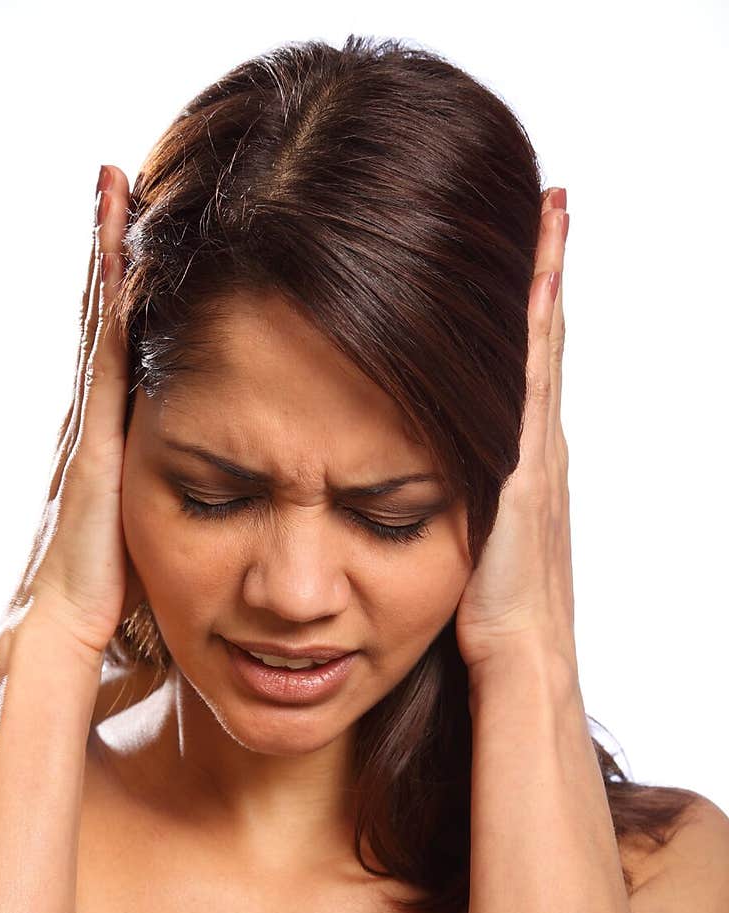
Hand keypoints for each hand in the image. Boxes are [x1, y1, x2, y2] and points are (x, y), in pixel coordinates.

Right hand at [1, 164, 133, 669]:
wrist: (69, 632)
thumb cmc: (116, 605)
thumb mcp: (160, 549)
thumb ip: (182, 522)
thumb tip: (226, 529)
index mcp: (112, 449)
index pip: (120, 358)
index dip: (125, 299)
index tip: (142, 242)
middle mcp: (96, 426)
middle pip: (104, 322)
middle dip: (110, 254)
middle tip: (120, 182)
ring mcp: (91, 429)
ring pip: (100, 325)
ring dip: (105, 255)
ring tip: (114, 187)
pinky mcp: (96, 440)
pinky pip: (106, 354)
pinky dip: (110, 299)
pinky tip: (117, 247)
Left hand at [455, 188, 574, 687]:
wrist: (521, 662)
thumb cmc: (488, 629)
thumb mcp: (463, 562)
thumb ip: (449, 523)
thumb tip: (406, 502)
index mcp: (520, 473)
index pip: (523, 380)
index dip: (526, 322)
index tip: (526, 259)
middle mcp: (539, 451)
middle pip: (541, 347)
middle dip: (543, 278)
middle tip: (548, 207)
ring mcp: (539, 453)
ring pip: (541, 349)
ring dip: (544, 282)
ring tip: (548, 215)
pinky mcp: (528, 464)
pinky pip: (533, 374)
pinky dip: (537, 321)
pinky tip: (536, 271)